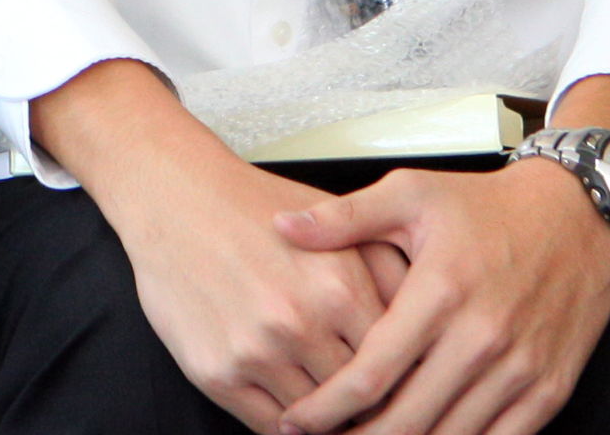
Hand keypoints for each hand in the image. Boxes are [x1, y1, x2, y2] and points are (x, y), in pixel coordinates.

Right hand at [35, 61, 392, 432]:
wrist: (175, 197)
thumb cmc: (256, 208)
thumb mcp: (336, 225)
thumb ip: (390, 273)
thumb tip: (434, 326)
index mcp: (340, 288)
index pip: (395, 365)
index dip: (406, 382)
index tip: (409, 388)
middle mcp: (300, 324)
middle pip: (359, 399)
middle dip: (371, 407)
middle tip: (377, 408)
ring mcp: (255, 352)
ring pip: (316, 419)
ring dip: (329, 420)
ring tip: (338, 412)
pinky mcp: (216, 373)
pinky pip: (267, 427)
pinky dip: (288, 428)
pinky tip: (298, 414)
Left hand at [273, 161, 609, 434]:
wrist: (578, 216)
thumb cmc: (489, 206)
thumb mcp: (411, 193)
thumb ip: (345, 218)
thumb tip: (284, 227)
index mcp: (439, 292)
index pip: (371, 373)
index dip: (327, 408)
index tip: (295, 422)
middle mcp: (480, 338)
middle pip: (407, 419)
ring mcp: (519, 369)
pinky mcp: (549, 388)